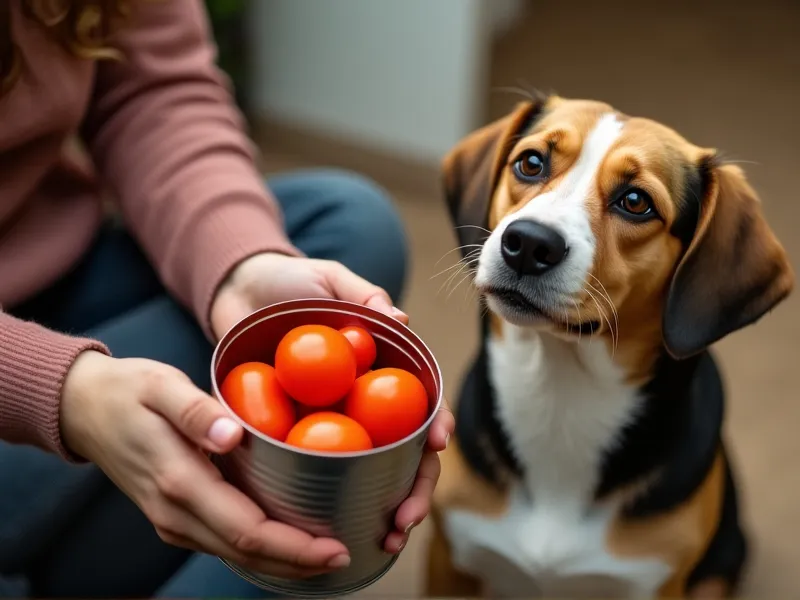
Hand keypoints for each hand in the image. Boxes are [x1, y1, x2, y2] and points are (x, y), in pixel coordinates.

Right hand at [60, 350, 351, 577]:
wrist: (83, 408)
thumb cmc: (128, 389)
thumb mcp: (161, 385)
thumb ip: (195, 411)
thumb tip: (233, 435)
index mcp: (178, 480)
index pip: (245, 529)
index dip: (292, 547)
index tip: (333, 547)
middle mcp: (174, 512)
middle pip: (245, 553)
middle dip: (297, 562)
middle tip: (344, 555)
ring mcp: (171, 520)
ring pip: (234, 556)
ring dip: (281, 562)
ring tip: (325, 554)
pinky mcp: (173, 517)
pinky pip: (222, 544)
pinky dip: (259, 551)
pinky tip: (287, 542)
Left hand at [210, 253, 455, 551]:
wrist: (237, 292)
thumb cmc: (289, 280)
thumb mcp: (326, 279)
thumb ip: (359, 294)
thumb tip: (399, 318)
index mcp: (382, 366)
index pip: (420, 399)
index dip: (436, 423)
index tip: (438, 446)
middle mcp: (364, 398)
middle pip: (402, 448)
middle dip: (414, 486)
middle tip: (405, 518)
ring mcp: (332, 419)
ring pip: (368, 468)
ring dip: (382, 505)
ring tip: (384, 536)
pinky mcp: (296, 432)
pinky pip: (316, 467)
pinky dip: (331, 495)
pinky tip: (335, 526)